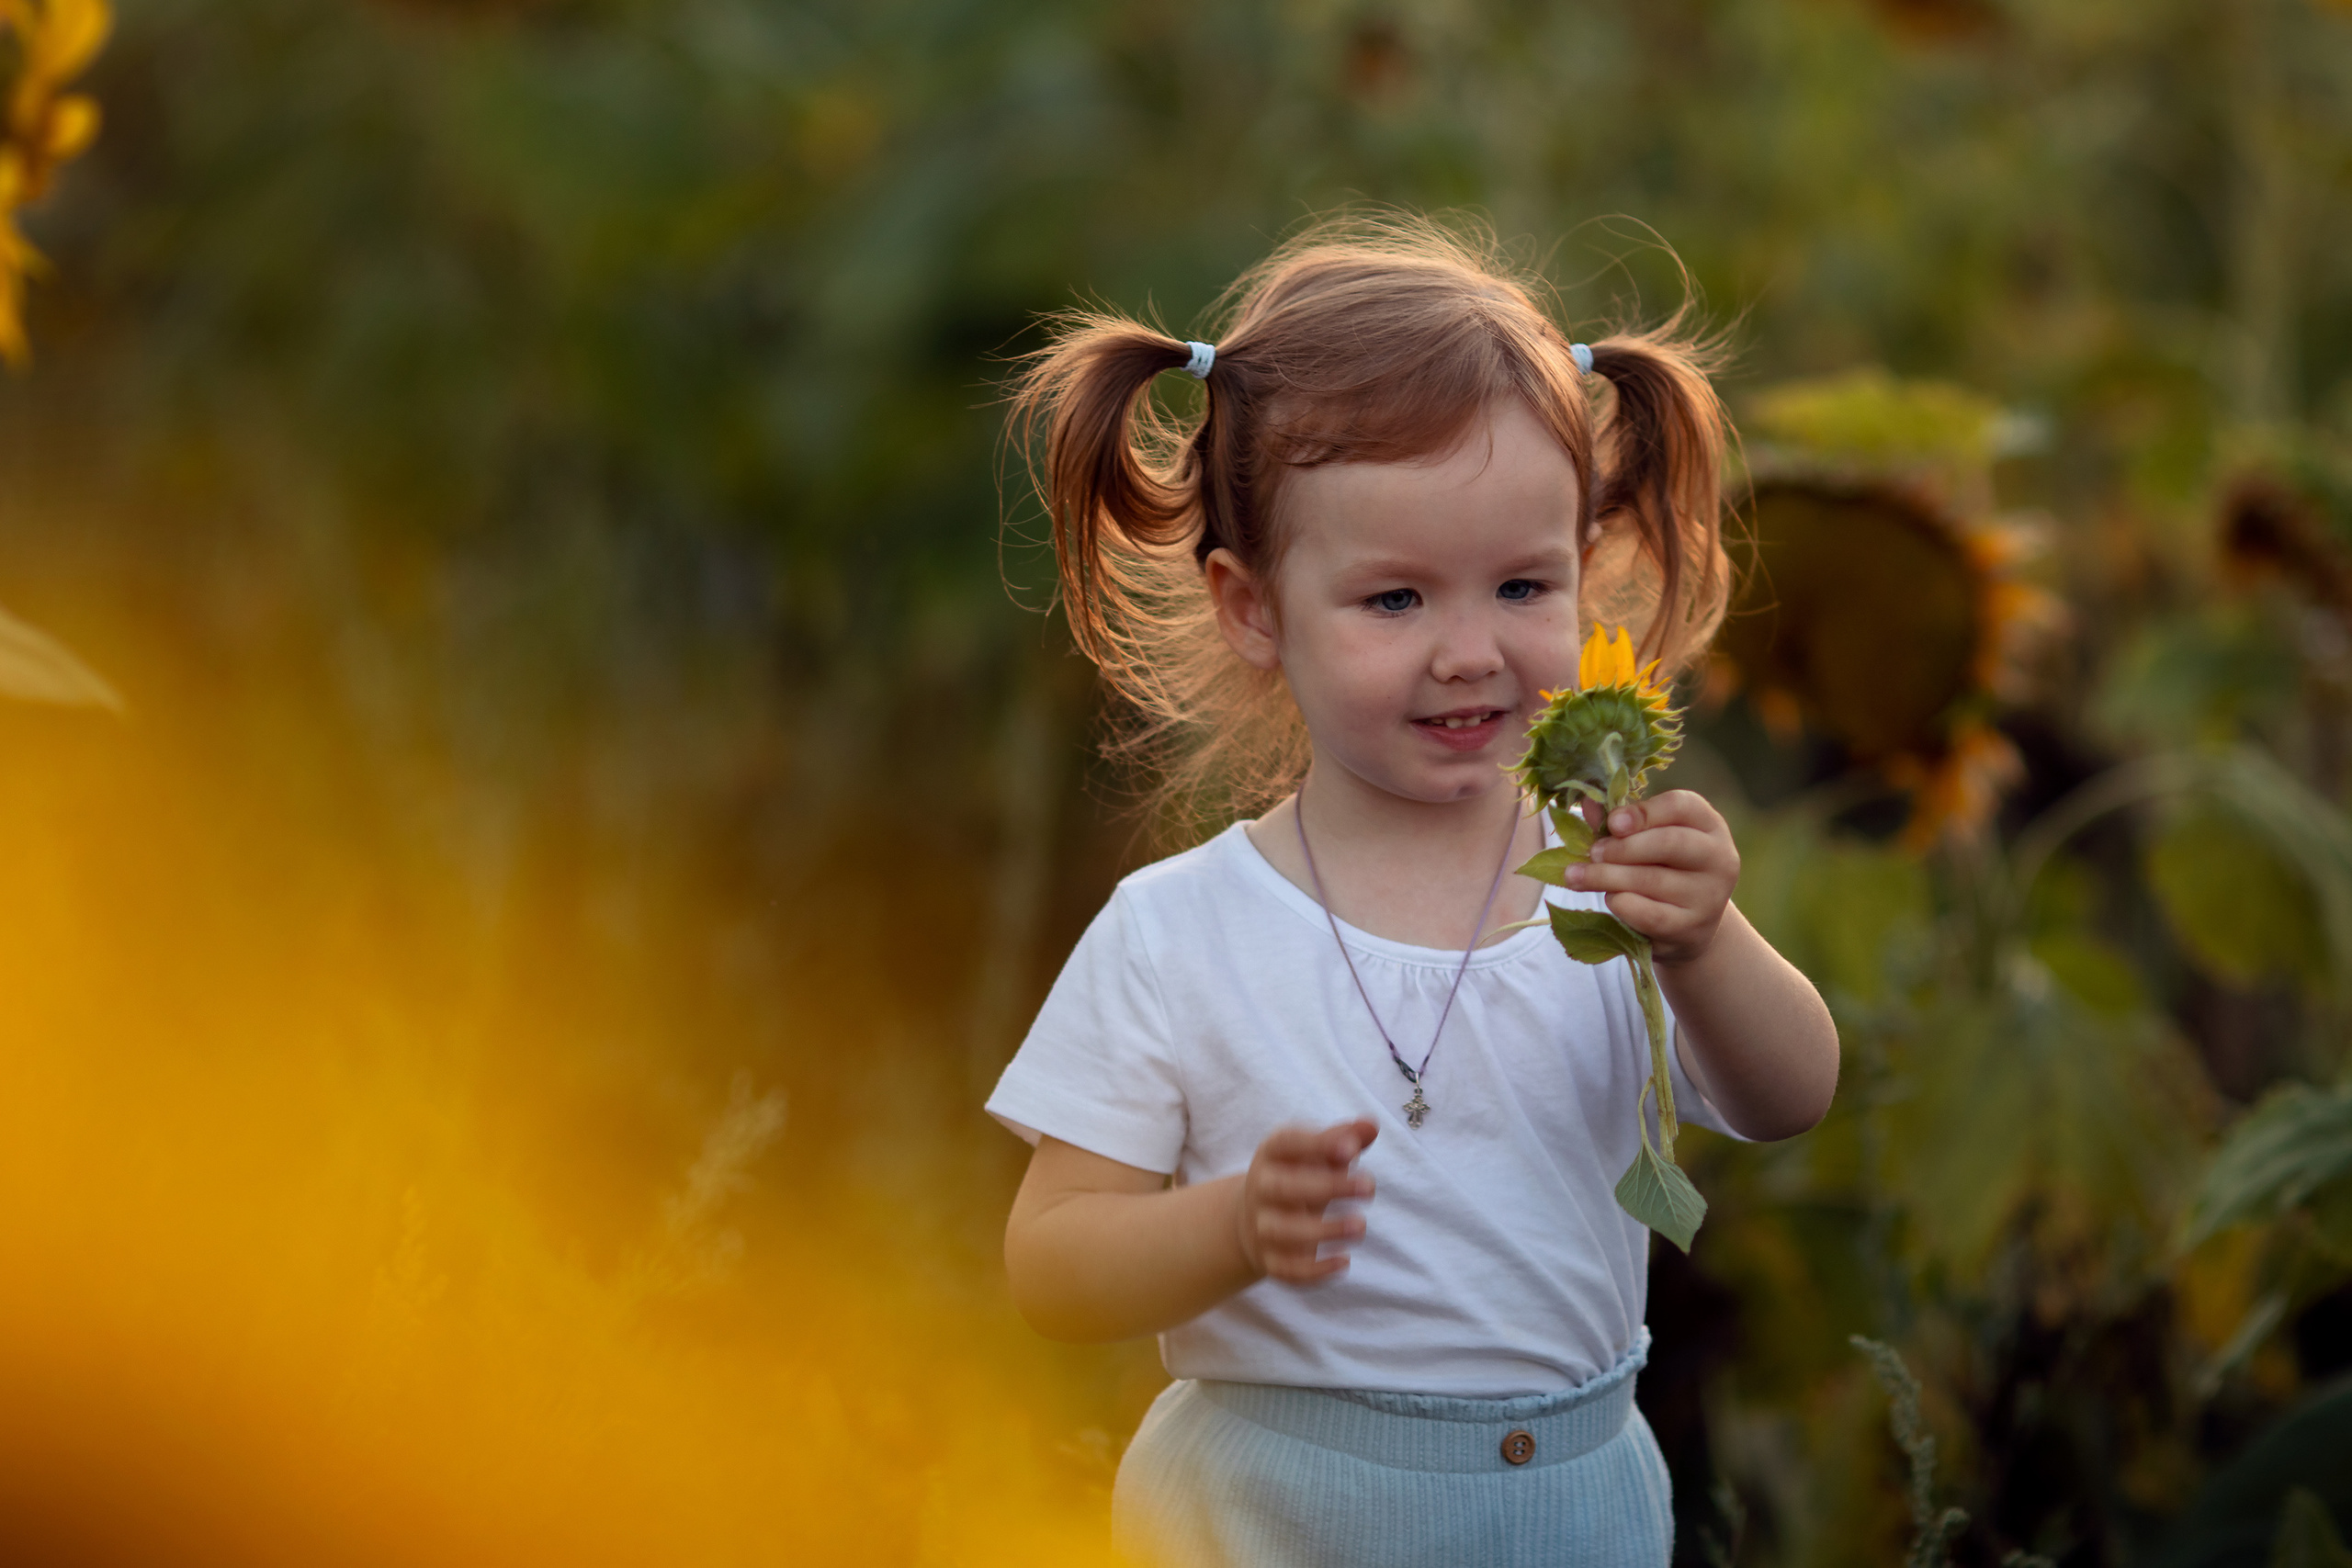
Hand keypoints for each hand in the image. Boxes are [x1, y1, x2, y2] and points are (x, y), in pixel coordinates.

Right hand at [1232, 1119, 1376, 1284]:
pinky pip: (1286, 1270)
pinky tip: (1344, 1262)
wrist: (1252, 1217)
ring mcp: (1262, 1226)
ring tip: (1360, 1226)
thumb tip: (1371, 1125)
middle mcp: (1261, 1188)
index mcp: (1272, 1154)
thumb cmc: (1297, 1175)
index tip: (1352, 1149)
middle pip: (1284, 1188)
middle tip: (1369, 1187)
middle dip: (1326, 1188)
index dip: (1318, 1145)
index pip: (1288, 1143)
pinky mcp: (1269, 1260)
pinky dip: (1313, 1271)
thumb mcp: (1316, 1153)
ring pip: (1284, 1232)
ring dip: (1323, 1231)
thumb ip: (1344, 1139)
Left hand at [1566, 790, 1738, 965]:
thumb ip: (1620, 822)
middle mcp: (1719, 857)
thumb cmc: (1663, 869)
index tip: (1613, 823)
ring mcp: (1709, 895)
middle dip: (1623, 847)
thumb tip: (1588, 804)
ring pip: (1652, 880)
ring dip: (1607, 876)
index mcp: (1709, 825)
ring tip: (1576, 876)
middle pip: (1669, 842)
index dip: (1643, 812)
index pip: (1681, 806)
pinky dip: (1622, 904)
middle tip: (1592, 852)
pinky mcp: (1692, 927)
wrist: (1688, 925)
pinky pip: (1649, 914)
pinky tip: (1610, 899)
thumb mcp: (1648, 840)